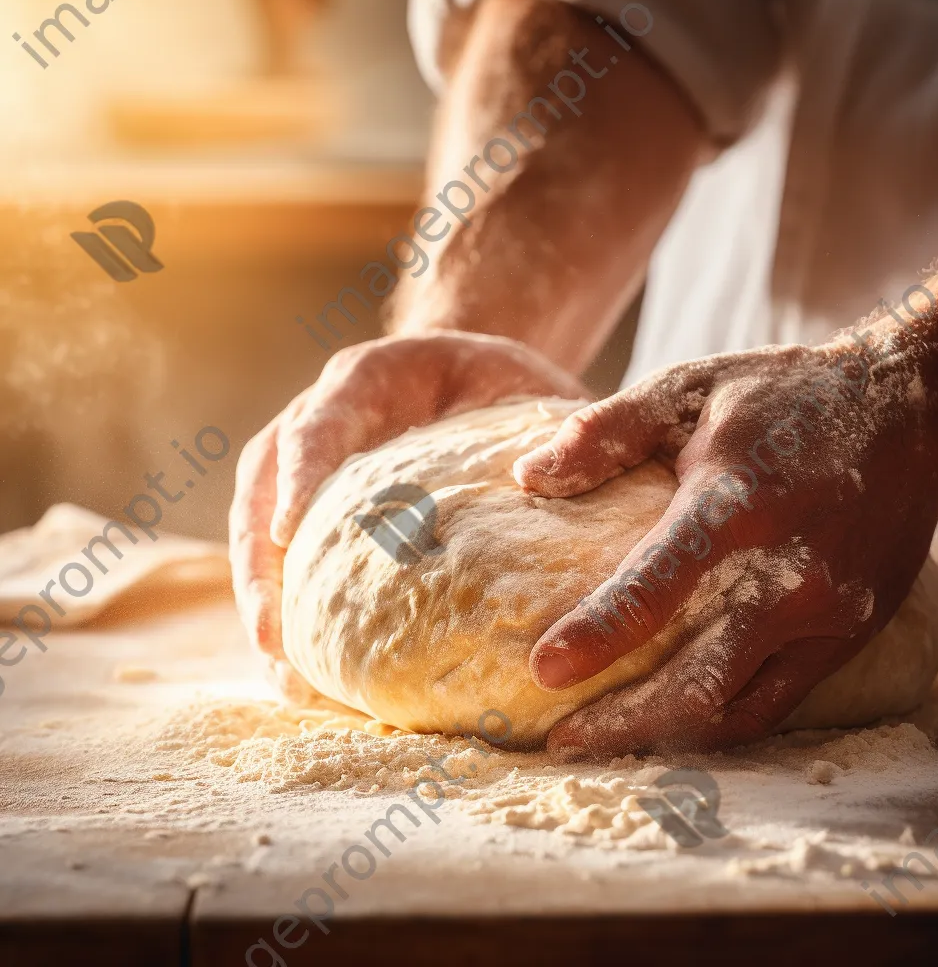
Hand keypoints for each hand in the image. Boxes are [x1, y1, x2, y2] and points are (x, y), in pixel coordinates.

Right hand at [229, 329, 586, 691]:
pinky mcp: (315, 506)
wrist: (465, 377)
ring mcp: (305, 464)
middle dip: (262, 566)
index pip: (319, 423)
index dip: (299, 474)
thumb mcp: (521, 384)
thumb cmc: (493, 383)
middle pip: (263, 487)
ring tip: (286, 677)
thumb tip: (560, 495)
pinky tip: (309, 672)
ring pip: (260, 528)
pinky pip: (288, 555)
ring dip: (267, 603)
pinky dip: (293, 610)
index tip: (291, 531)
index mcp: (365, 380)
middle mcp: (319, 419)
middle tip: (273, 642)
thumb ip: (541, 428)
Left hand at [514, 337, 937, 755]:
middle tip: (559, 738)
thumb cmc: (786, 396)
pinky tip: (676, 721)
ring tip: (605, 740)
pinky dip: (722, 721)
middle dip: (623, 720)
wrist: (909, 412)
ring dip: (667, 734)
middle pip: (698, 678)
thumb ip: (607, 431)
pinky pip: (778, 700)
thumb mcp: (690, 388)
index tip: (543, 671)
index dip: (597, 633)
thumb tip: (528, 476)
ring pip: (737, 706)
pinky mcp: (852, 633)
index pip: (657, 584)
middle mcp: (789, 571)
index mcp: (737, 502)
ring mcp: (828, 612)